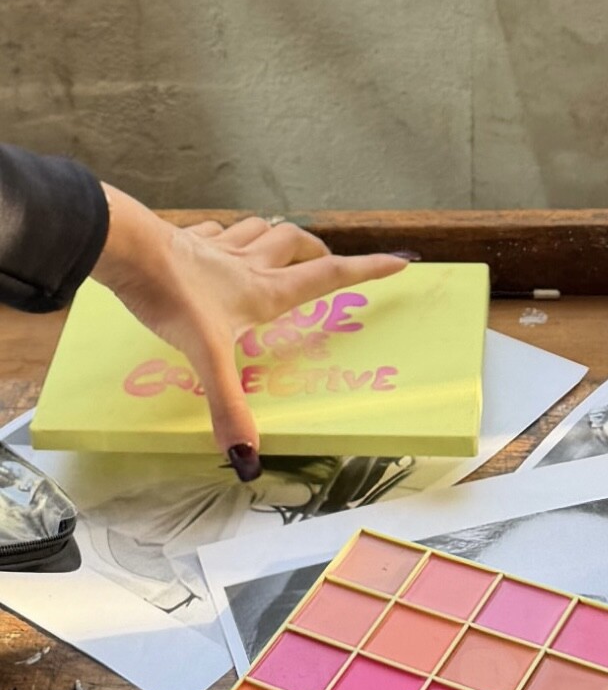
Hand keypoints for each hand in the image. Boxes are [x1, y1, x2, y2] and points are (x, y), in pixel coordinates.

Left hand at [93, 187, 410, 474]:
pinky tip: (219, 244)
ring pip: (260, 230)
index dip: (367, 270)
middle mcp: (248, 264)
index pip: (329, 276)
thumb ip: (229, 406)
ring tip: (281, 249)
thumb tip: (247, 459)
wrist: (126, 248)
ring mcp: (217, 248)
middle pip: (297, 245)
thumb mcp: (207, 356)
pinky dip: (227, 236)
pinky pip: (216, 231)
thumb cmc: (173, 296)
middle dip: (318, 252)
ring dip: (276, 237)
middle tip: (326, 264)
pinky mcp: (187, 240)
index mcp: (265, 290)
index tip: (399, 263)